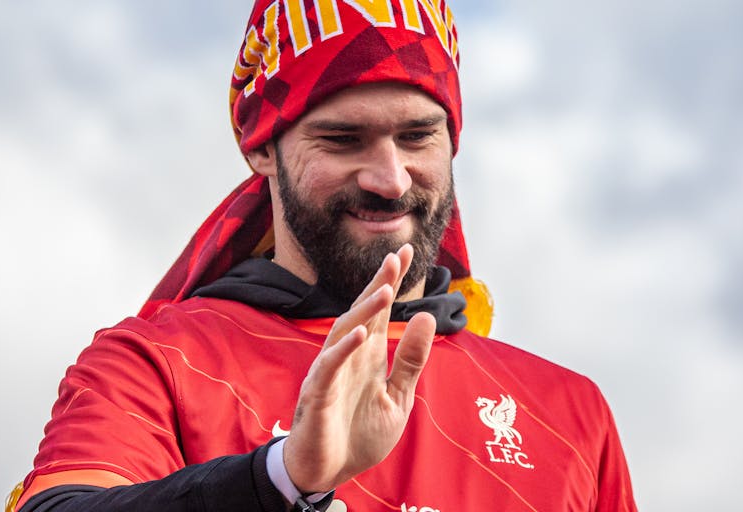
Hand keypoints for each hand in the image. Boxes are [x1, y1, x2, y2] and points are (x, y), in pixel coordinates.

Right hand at [282, 243, 435, 492]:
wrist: (328, 473)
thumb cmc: (358, 434)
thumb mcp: (398, 398)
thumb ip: (411, 361)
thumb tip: (426, 317)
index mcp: (368, 356)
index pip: (379, 311)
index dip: (390, 281)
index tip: (406, 251)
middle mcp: (347, 358)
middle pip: (361, 313)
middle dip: (377, 284)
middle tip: (396, 257)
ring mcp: (330, 374)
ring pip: (342, 333)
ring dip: (363, 311)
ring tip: (385, 290)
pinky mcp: (317, 396)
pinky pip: (328, 368)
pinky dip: (343, 350)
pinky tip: (360, 334)